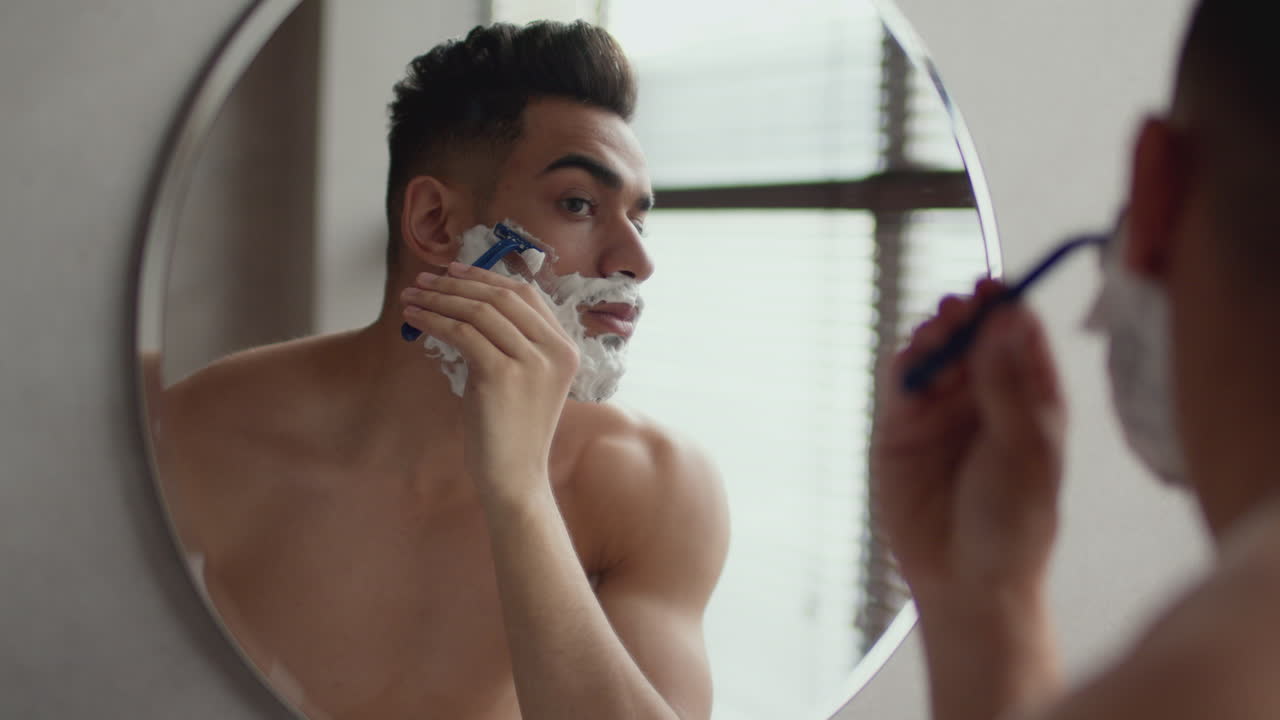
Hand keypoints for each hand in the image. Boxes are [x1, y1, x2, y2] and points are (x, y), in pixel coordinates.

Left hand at [400, 263, 578, 501]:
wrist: (514, 476)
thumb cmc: (511, 430)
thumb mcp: (522, 378)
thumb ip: (509, 341)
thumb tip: (465, 301)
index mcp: (565, 348)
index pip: (525, 295)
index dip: (487, 277)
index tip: (453, 271)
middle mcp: (555, 351)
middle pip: (501, 297)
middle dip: (457, 283)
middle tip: (424, 280)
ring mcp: (531, 363)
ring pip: (479, 311)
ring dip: (439, 299)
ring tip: (412, 298)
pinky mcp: (502, 376)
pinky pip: (462, 333)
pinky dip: (433, 320)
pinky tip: (414, 319)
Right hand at [871, 279, 1065, 603]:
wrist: (966, 581)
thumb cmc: (1014, 523)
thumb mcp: (1023, 450)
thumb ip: (1008, 384)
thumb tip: (1006, 318)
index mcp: (1030, 398)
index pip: (1019, 335)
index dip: (1006, 306)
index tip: (995, 287)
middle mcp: (985, 396)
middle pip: (972, 335)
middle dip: (966, 315)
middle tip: (960, 306)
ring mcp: (941, 411)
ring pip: (933, 352)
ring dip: (933, 334)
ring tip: (937, 328)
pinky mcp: (902, 428)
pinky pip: (900, 383)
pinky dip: (903, 364)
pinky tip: (911, 359)